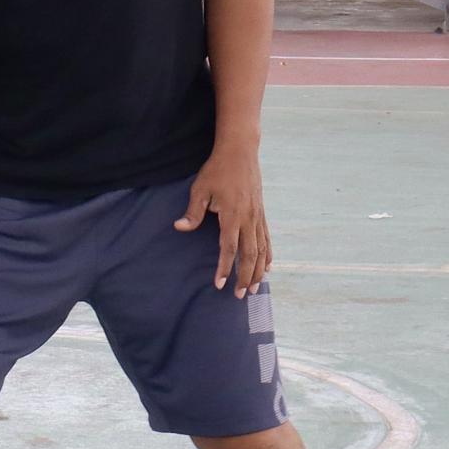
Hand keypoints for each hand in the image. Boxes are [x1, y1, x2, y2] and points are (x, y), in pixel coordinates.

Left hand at [174, 143, 270, 296]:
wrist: (240, 152)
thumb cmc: (216, 171)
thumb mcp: (200, 189)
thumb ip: (193, 212)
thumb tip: (180, 227)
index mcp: (232, 215)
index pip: (229, 248)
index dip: (225, 268)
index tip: (220, 284)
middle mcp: (248, 219)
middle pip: (249, 255)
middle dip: (245, 277)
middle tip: (240, 296)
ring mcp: (258, 216)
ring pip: (261, 250)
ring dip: (259, 270)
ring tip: (255, 288)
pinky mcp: (261, 213)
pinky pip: (267, 239)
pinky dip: (268, 255)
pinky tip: (268, 266)